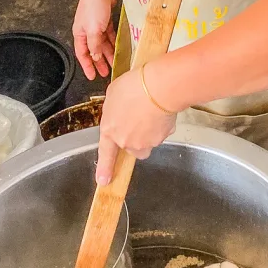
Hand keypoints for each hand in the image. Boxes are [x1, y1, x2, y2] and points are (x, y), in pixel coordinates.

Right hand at [73, 0, 116, 79]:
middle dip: (99, 62)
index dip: (87, 66)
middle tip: (106, 73)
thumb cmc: (93, 6)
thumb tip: (94, 57)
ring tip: (115, 63)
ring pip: (102, 43)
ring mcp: (96, 24)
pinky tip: (118, 47)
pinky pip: (109, 34)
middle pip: (93, 50)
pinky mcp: (105, 18)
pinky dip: (113, 41)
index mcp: (80, 33)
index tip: (92, 76)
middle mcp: (86, 30)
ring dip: (108, 53)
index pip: (82, 54)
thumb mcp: (93, 30)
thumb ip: (94, 45)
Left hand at [96, 66, 176, 183]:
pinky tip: (160, 110)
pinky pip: (161, 133)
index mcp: (110, 130)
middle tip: (137, 116)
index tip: (103, 181)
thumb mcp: (113, 94)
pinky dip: (161, 125)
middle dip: (134, 137)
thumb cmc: (134, 86)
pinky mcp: (163, 138)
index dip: (105, 168)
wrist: (159, 88)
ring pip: (147, 142)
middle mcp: (127, 141)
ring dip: (148, 131)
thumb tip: (119, 113)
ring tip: (150, 110)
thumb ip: (113, 110)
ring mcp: (146, 142)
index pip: (106, 154)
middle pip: (131, 147)